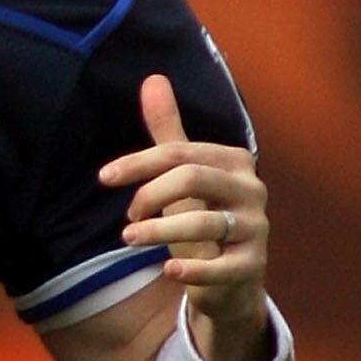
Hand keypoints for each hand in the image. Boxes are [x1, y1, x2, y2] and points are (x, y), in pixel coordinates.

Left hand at [100, 74, 270, 360]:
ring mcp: (256, 228)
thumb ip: (169, 133)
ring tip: (128, 238)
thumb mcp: (185, 175)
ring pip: (204, 223)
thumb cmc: (203, 220)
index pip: (181, 153)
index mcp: (234, 162)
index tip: (104, 178)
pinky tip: (167, 270)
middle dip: (151, 194)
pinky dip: (193, 269)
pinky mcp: (253, 265)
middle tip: (127, 218)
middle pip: (193, 178)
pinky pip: (222, 267)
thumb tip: (153, 79)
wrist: (231, 280)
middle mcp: (252, 189)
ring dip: (159, 231)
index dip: (139, 163)